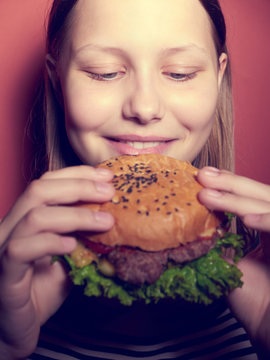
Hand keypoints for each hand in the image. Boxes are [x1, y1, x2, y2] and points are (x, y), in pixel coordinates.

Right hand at [0, 166, 114, 358]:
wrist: (18, 328)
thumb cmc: (43, 289)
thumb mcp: (69, 256)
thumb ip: (82, 236)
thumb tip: (113, 216)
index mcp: (25, 218)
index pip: (47, 182)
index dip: (77, 174)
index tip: (107, 176)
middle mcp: (10, 227)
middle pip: (39, 189)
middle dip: (79, 186)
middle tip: (109, 193)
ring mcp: (3, 249)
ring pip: (34, 216)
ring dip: (75, 216)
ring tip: (104, 223)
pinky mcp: (4, 276)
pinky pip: (20, 250)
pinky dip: (49, 243)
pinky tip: (72, 246)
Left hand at [197, 167, 269, 356]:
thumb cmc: (255, 304)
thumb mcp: (231, 266)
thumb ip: (220, 243)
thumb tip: (197, 224)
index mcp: (268, 230)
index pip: (251, 199)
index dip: (229, 186)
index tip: (203, 178)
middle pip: (262, 195)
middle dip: (231, 184)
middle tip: (203, 176)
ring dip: (240, 199)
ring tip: (209, 194)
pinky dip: (268, 221)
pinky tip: (245, 219)